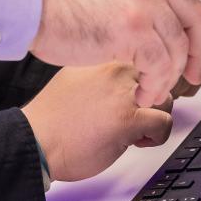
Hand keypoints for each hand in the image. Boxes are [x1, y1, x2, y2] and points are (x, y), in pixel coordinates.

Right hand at [20, 62, 173, 181]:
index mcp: (100, 58)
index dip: (141, 84)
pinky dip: (157, 137)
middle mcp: (113, 70)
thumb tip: (124, 82)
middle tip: (131, 117)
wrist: (35, 142)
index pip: (141, 59)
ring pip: (166, 99)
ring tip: (131, 131)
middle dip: (150, 100)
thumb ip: (99, 76)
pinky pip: (165, 122)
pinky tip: (135, 141)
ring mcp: (122, 93)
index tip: (132, 99)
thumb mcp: (73, 80)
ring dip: (154, 118)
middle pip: (157, 78)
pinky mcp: (129, 119)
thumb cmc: (51, 119)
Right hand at [28, 0, 200, 106]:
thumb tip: (156, 30)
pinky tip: (142, 92)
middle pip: (198, 17)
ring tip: (151, 89)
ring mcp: (145, 2)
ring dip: (168, 78)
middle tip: (195, 74)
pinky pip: (160, 67)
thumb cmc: (57, 1)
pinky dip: (154, 86)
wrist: (30, 4)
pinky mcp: (134, 29)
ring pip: (179, 49)